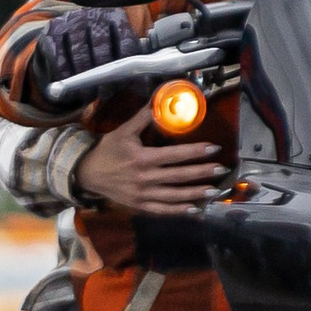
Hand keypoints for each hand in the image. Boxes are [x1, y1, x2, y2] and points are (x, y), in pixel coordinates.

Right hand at [29, 8, 143, 106]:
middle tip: (105, 94)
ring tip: (88, 95)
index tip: (123, 82)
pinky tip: (69, 85)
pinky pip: (58, 55)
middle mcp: (93, 14)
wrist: (66, 41)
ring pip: (79, 52)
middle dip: (104, 75)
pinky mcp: (52, 30)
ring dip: (84, 78)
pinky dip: (64, 73)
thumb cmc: (99, 51)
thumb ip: (131, 67)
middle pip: (101, 47)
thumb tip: (145, 88)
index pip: (126, 40)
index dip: (126, 64)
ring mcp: (71, 20)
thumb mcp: (117, 54)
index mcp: (116, 16)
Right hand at [73, 102, 224, 215]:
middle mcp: (144, 178)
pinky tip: (195, 209)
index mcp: (142, 158)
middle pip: (179, 176)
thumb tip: (159, 99)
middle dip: (202, 173)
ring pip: (174, 196)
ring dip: (195, 194)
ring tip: (214, 190)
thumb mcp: (123, 131)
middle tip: (222, 170)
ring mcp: (142, 195)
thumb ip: (143, 118)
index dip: (195, 152)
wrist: (87, 174)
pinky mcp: (140, 206)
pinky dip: (179, 211)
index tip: (214, 148)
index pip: (174, 155)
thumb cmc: (108, 150)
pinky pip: (163, 210)